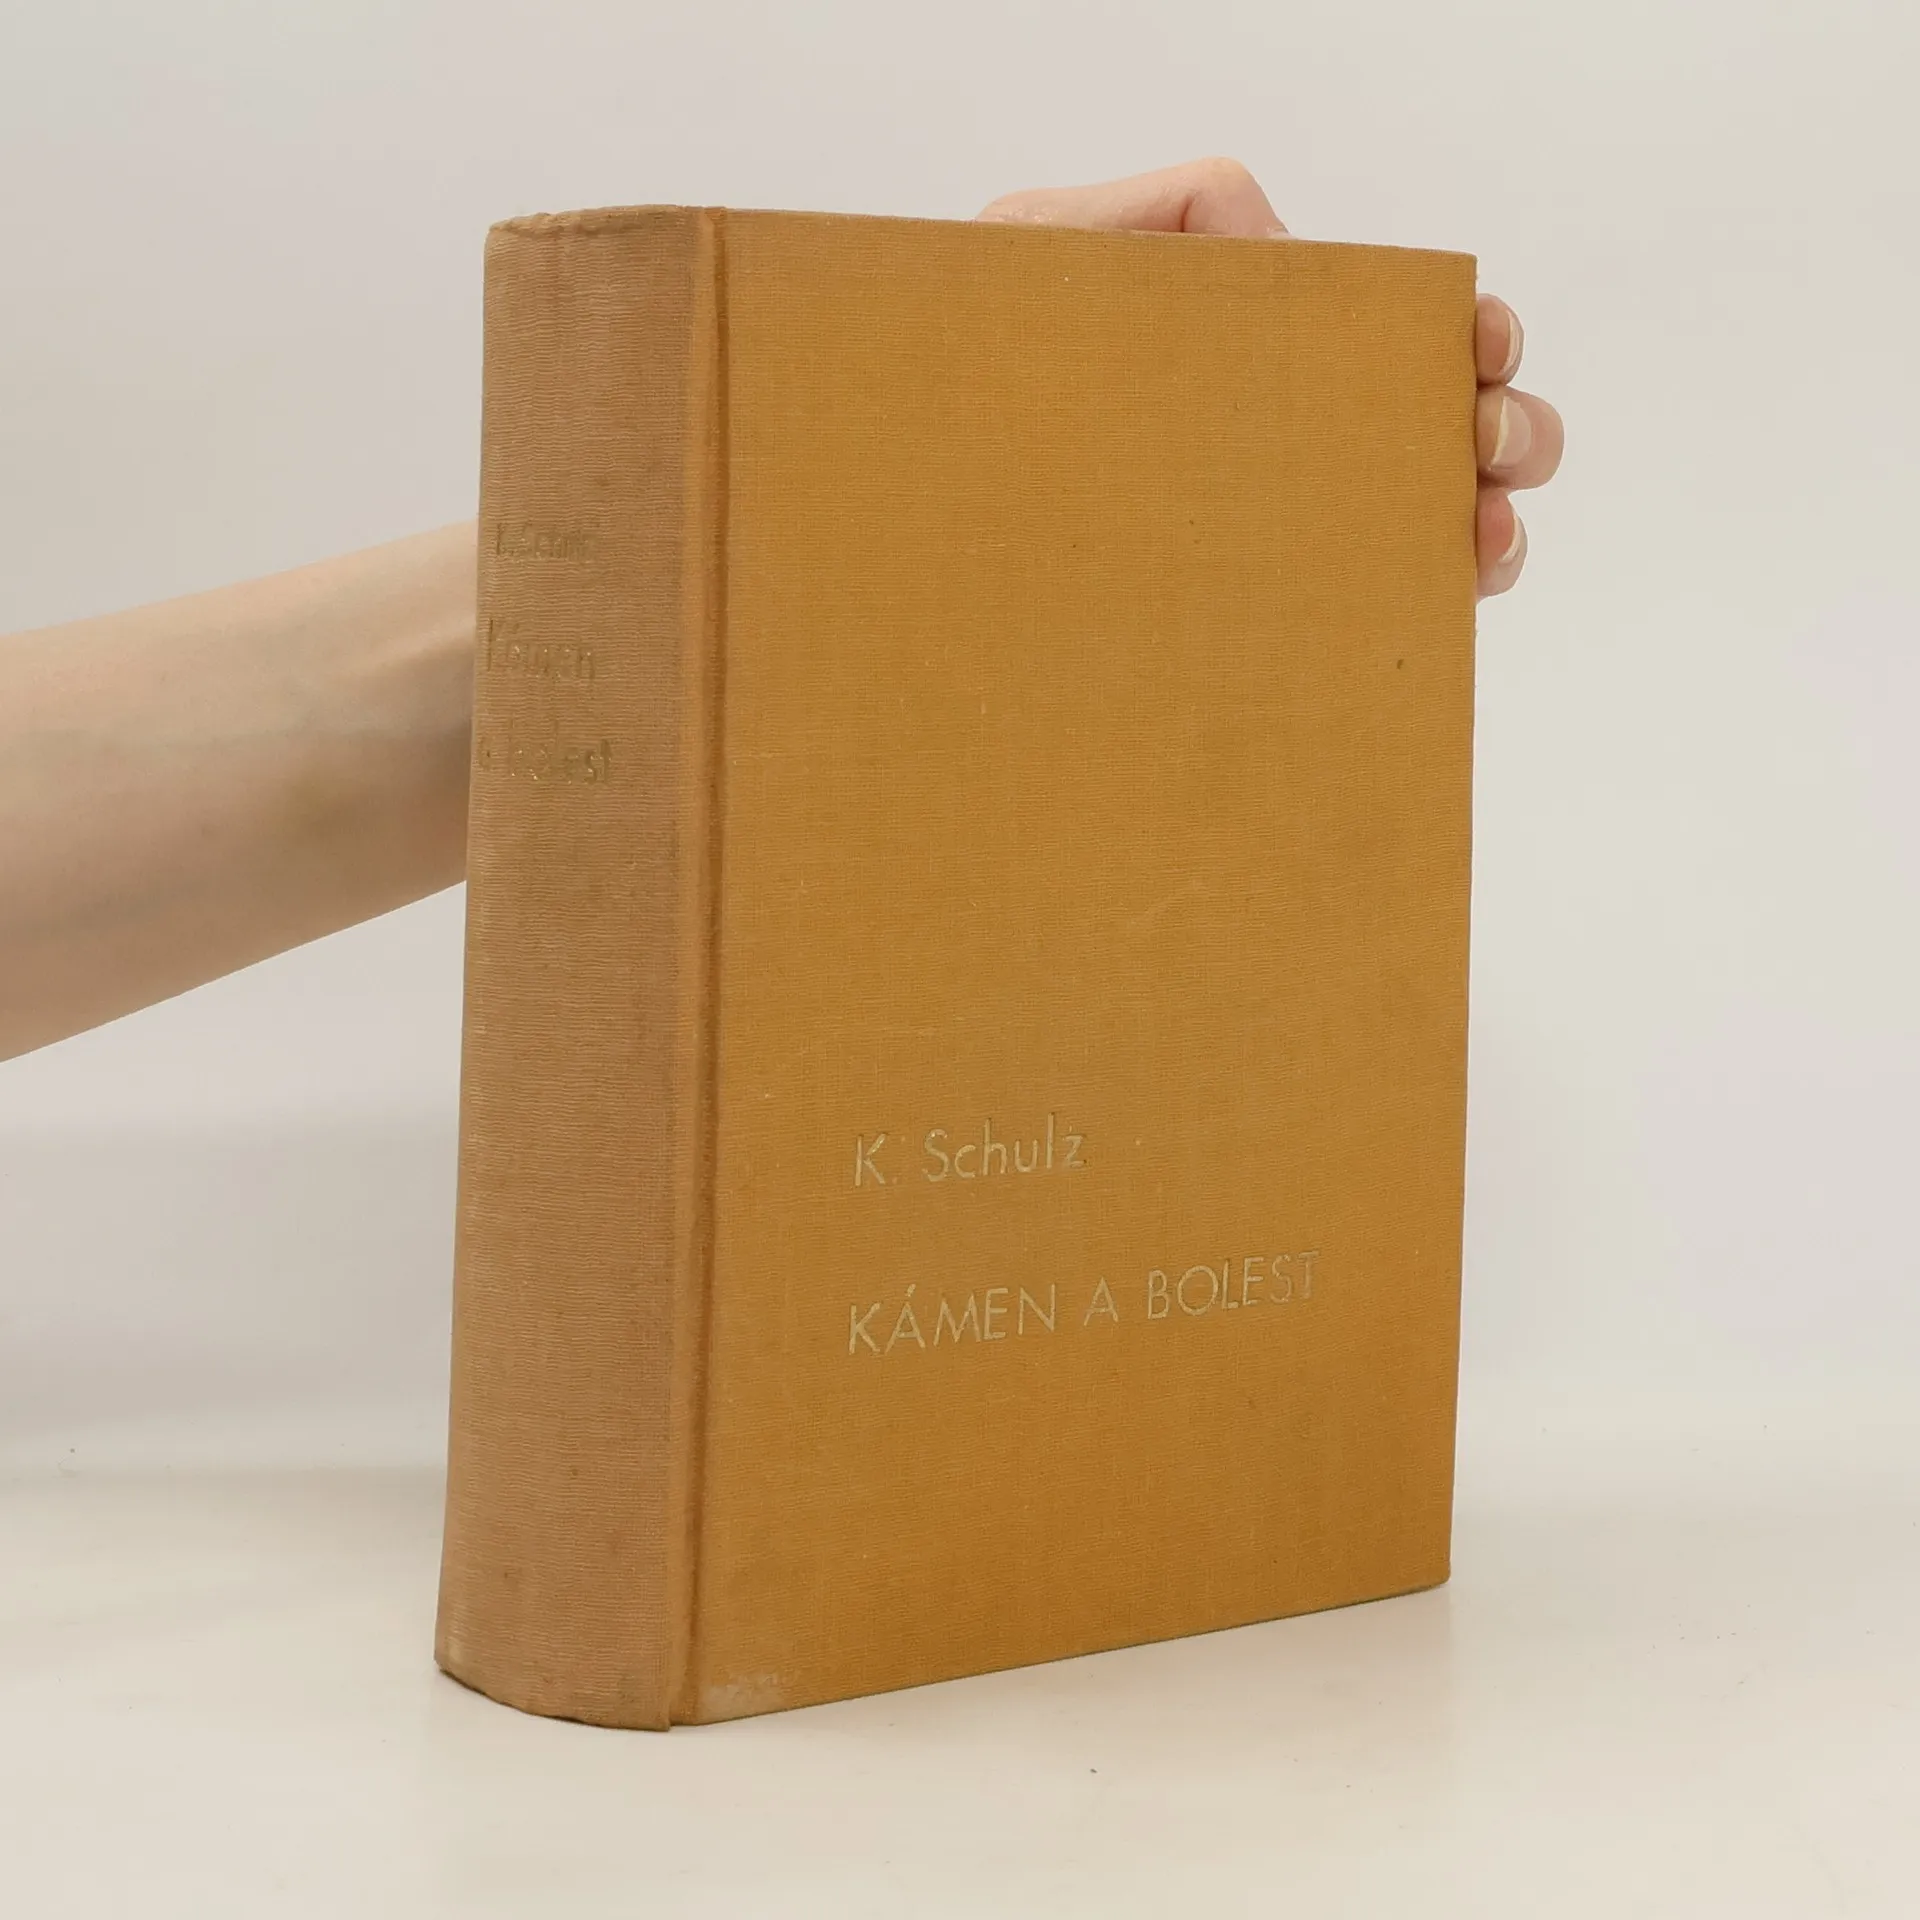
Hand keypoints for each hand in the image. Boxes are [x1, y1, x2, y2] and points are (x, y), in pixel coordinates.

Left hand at [978, 157, 1561, 599]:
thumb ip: (1165, 214)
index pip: (1379, 337)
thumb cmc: (943, 369)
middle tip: (1496, 444)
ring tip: (1483, 532)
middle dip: (1497, 426)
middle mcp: (1263, 447)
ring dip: (1480, 518)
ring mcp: (1253, 537)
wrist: (872, 497)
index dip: (1454, 336)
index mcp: (1238, 353)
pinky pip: (1352, 615)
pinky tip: (1446, 590)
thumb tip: (1285, 244)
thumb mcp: (1039, 249)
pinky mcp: (1228, 623)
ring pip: (1410, 526)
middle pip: (1423, 430)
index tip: (1480, 346)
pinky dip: (1423, 598)